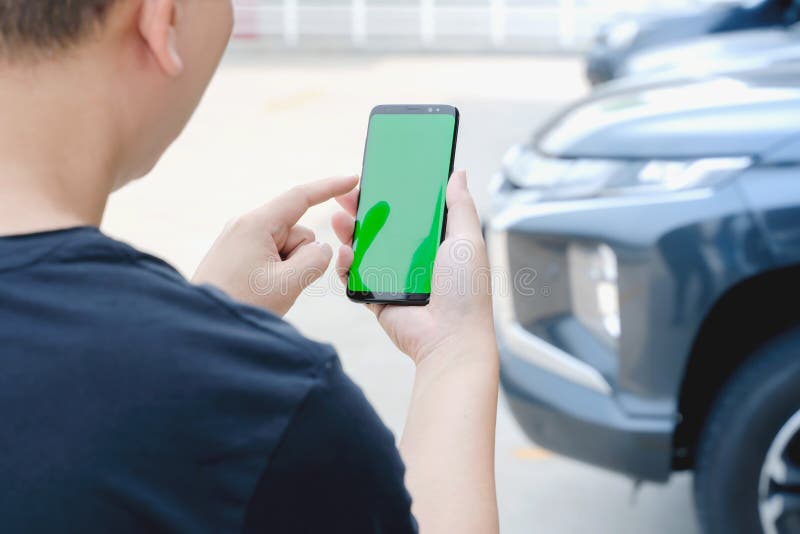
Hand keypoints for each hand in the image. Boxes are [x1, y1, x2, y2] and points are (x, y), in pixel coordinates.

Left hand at [194, 175, 358, 315]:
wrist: (202, 330)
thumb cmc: (241, 305)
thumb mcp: (288, 284)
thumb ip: (317, 260)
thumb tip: (321, 249)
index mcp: (255, 224)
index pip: (300, 197)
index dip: (330, 188)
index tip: (352, 180)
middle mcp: (245, 226)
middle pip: (297, 232)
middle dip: (301, 257)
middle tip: (279, 285)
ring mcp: (239, 241)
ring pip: (287, 249)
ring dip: (288, 270)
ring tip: (265, 292)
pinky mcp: (237, 256)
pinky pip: (272, 258)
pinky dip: (277, 274)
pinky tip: (259, 293)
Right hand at [332, 170, 496, 364]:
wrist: (450, 338)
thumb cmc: (465, 291)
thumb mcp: (468, 241)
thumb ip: (460, 207)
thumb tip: (457, 173)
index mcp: (436, 243)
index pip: (410, 212)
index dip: (392, 195)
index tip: (376, 177)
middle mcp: (413, 259)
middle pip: (382, 227)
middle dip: (363, 209)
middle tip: (347, 194)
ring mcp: (393, 278)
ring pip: (364, 249)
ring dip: (349, 232)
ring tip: (340, 218)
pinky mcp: (377, 298)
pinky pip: (355, 277)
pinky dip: (346, 264)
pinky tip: (345, 250)